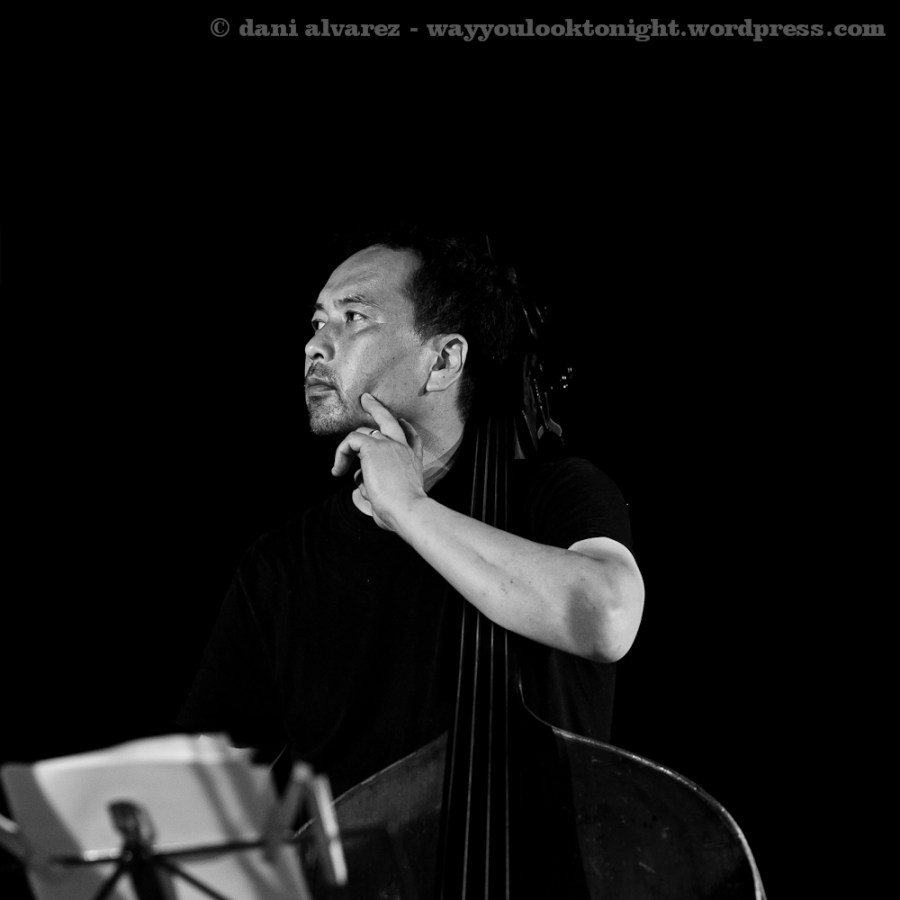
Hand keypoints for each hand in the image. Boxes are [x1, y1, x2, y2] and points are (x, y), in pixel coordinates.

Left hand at [332, 393, 425, 530]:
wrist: (407, 508)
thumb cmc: (401, 511)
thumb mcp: (394, 496)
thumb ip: (378, 487)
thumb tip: (360, 481)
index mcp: (413, 461)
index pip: (411, 438)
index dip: (405, 428)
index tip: (401, 421)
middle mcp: (403, 449)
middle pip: (390, 421)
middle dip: (377, 408)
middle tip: (367, 400)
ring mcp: (389, 445)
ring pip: (363, 433)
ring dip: (347, 449)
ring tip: (338, 468)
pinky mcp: (373, 447)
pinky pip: (350, 441)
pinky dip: (341, 454)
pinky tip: (338, 470)